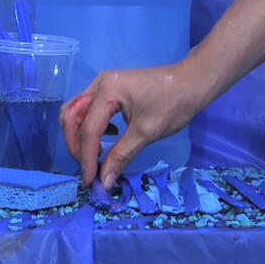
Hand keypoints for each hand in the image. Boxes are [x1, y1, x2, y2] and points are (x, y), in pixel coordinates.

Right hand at [59, 62, 207, 189]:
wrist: (193, 82)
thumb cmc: (173, 104)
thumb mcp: (146, 132)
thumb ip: (121, 156)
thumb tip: (104, 182)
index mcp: (107, 91)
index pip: (88, 129)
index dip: (86, 158)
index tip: (90, 180)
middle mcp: (99, 85)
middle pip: (72, 117)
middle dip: (75, 146)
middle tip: (87, 168)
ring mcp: (102, 85)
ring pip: (76, 112)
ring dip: (80, 136)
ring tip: (94, 155)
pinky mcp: (109, 89)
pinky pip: (88, 109)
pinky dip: (90, 126)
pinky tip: (108, 137)